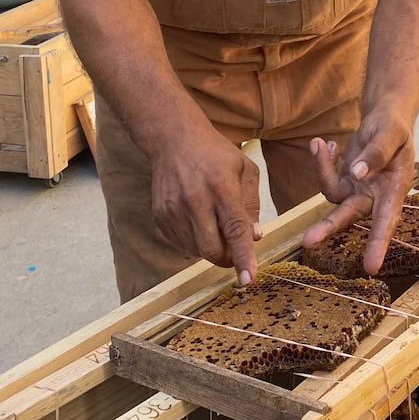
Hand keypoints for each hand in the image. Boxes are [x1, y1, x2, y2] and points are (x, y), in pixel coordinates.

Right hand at [147, 126, 261, 284]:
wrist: (174, 139)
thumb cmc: (216, 153)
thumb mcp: (245, 169)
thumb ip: (252, 203)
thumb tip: (255, 237)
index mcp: (221, 186)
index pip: (234, 229)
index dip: (243, 257)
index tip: (249, 280)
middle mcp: (195, 200)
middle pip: (212, 249)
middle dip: (228, 258)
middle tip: (236, 249)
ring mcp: (174, 210)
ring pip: (196, 250)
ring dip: (212, 248)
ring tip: (216, 225)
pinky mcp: (160, 217)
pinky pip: (182, 244)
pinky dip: (196, 241)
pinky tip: (200, 220)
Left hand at [302, 108, 415, 274]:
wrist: (386, 117)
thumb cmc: (393, 126)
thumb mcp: (390, 133)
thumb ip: (377, 153)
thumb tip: (357, 174)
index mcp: (395, 188)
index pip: (387, 219)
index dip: (378, 243)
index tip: (371, 267)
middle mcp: (376, 195)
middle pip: (351, 215)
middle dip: (329, 226)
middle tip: (308, 241)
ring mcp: (358, 189)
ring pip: (334, 196)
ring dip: (322, 172)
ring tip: (318, 144)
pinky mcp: (345, 180)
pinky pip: (328, 178)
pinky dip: (323, 162)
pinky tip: (324, 144)